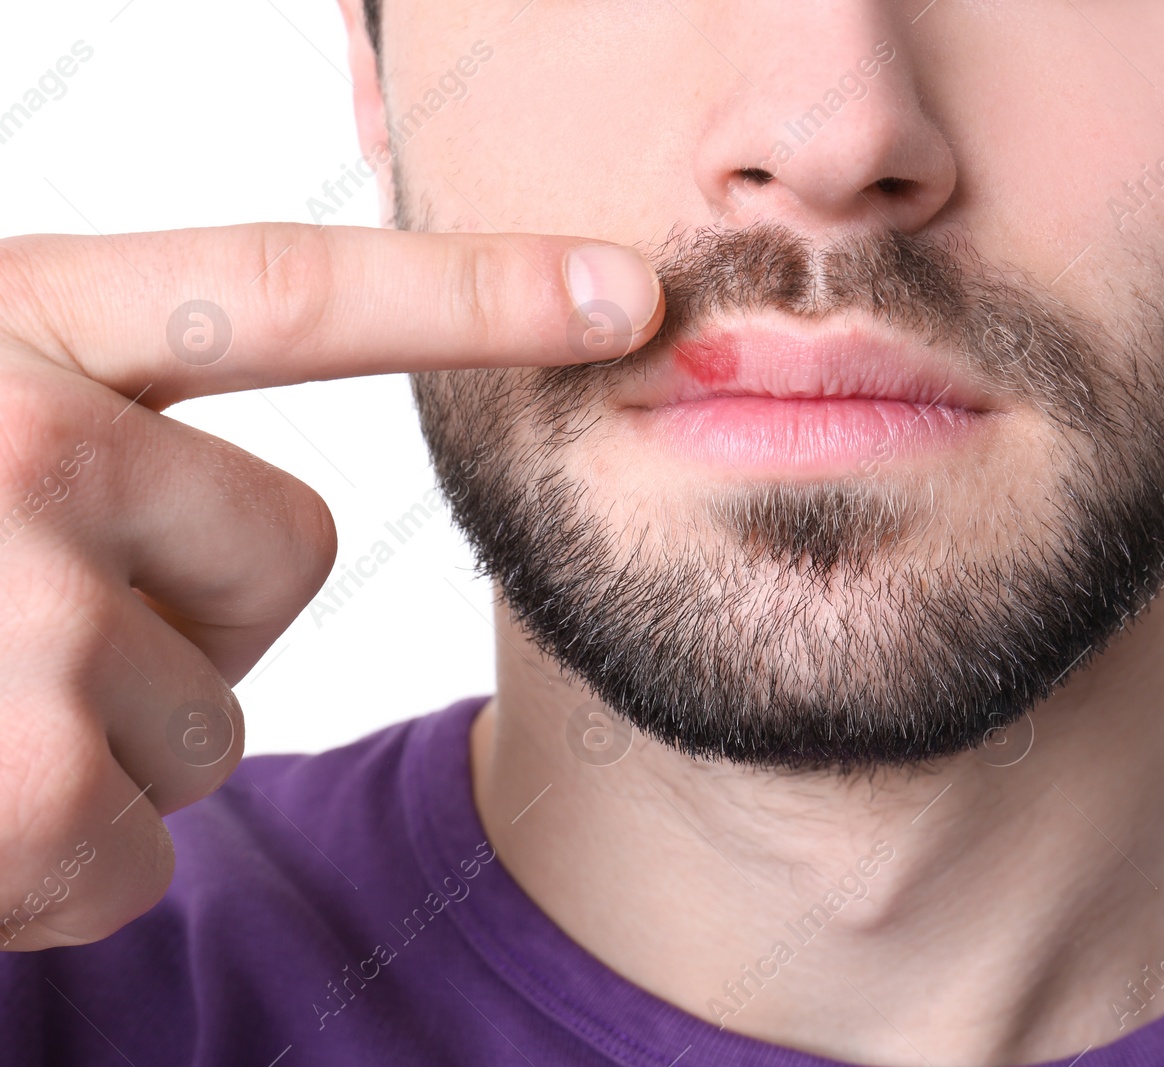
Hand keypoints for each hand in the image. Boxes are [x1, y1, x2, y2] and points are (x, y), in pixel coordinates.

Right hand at [0, 223, 661, 949]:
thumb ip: (75, 421)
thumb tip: (244, 530)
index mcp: (0, 330)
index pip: (286, 291)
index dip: (477, 288)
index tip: (631, 292)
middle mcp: (15, 442)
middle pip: (282, 557)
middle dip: (182, 620)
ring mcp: (17, 615)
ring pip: (215, 717)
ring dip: (101, 754)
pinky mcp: (22, 785)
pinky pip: (140, 848)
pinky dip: (51, 872)